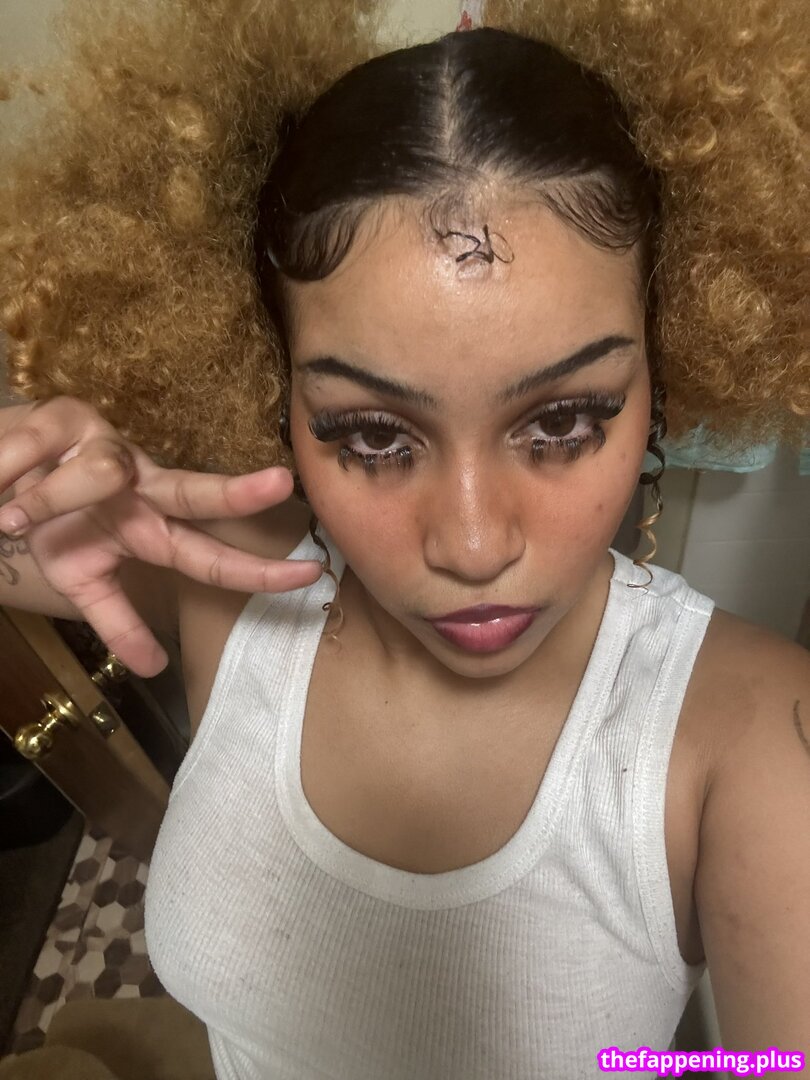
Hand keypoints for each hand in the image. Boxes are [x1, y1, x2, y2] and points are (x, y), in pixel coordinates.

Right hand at [0, 396, 322, 676]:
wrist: (0, 474)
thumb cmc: (52, 526)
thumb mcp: (82, 579)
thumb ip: (118, 620)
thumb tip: (154, 670)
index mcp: (150, 528)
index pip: (210, 554)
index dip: (256, 570)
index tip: (310, 576)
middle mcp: (142, 484)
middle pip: (195, 492)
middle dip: (236, 494)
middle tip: (281, 484)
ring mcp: (108, 445)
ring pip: (102, 474)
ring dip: (48, 500)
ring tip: (9, 518)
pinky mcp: (64, 416)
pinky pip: (41, 452)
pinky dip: (11, 473)